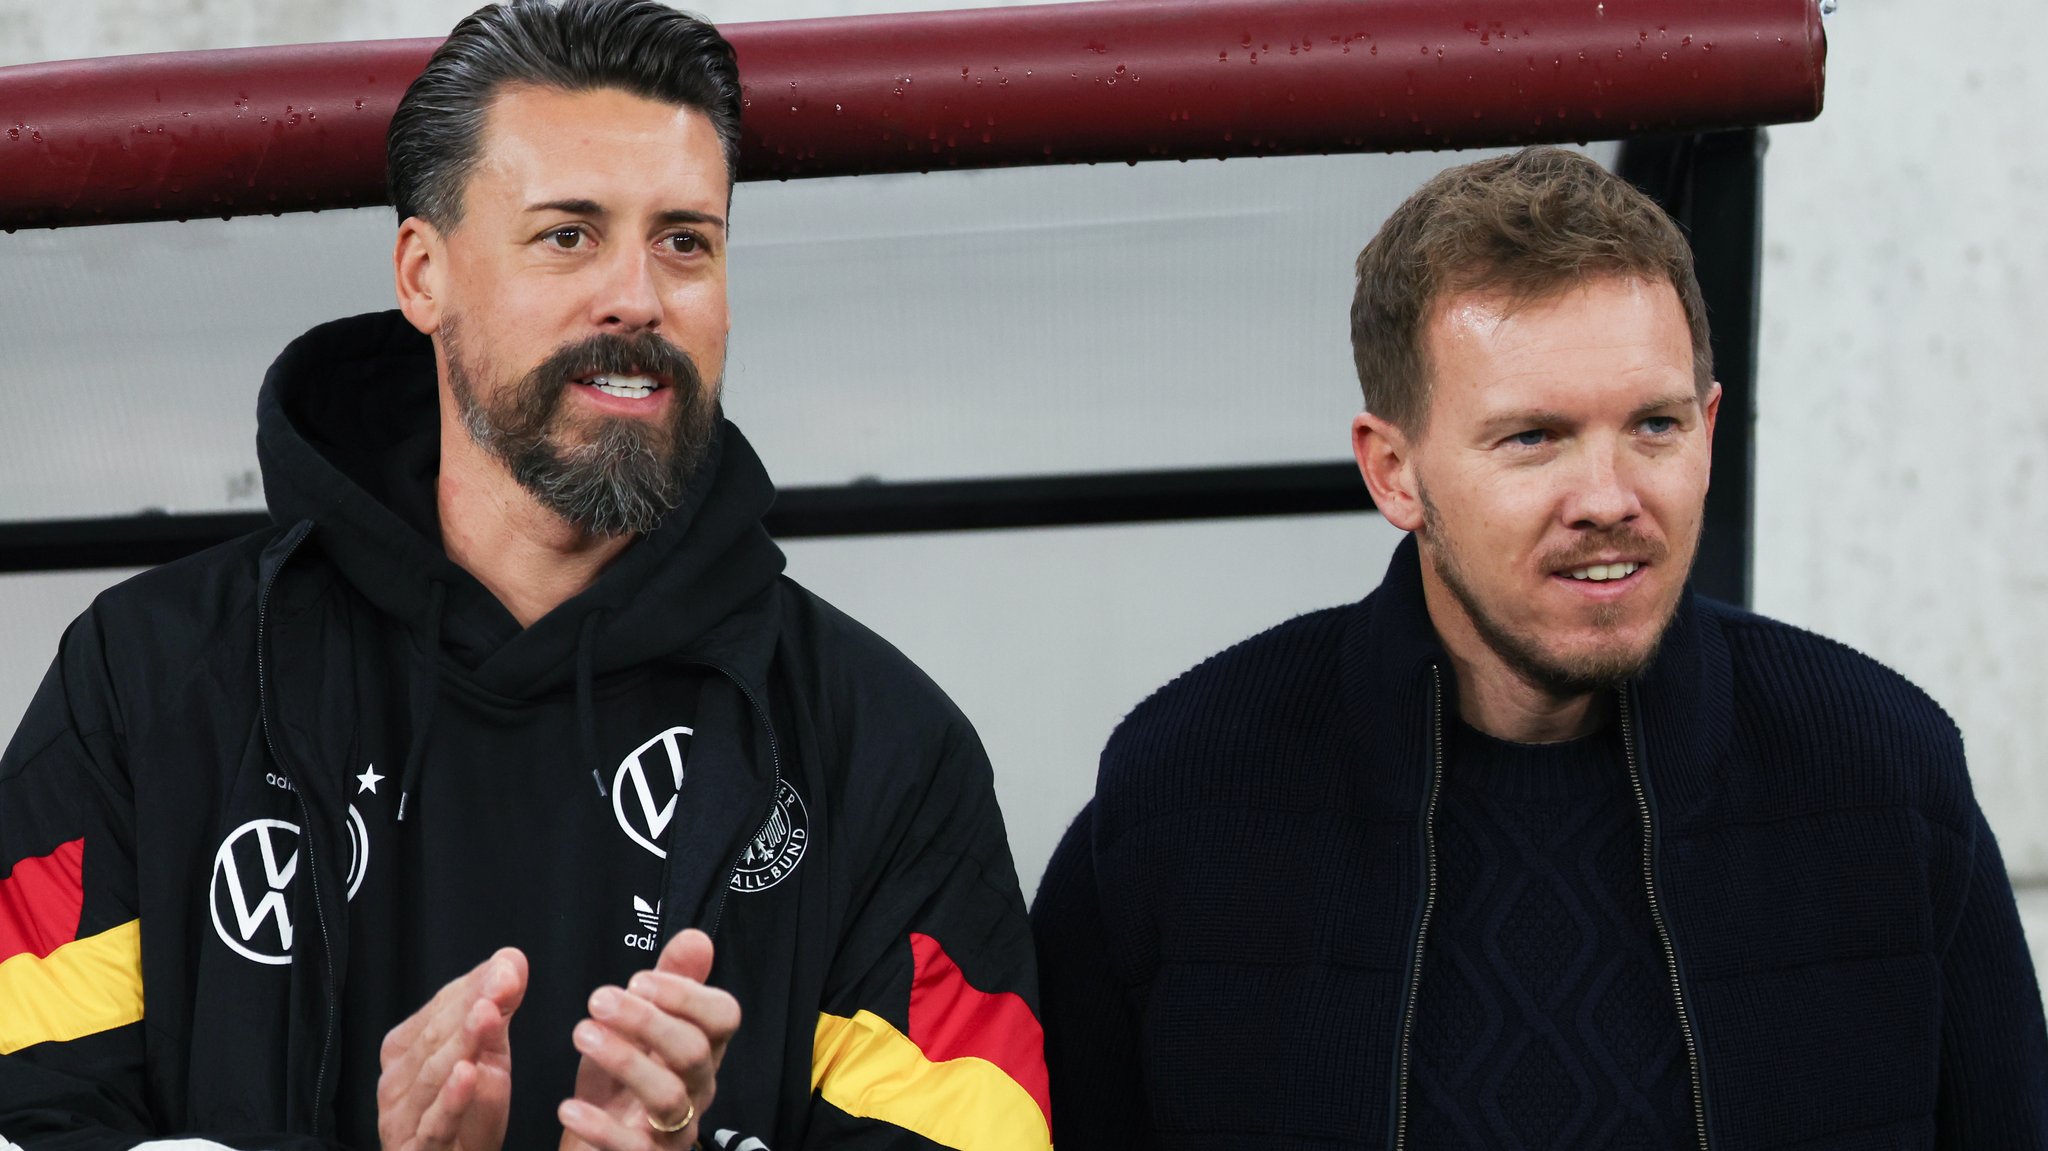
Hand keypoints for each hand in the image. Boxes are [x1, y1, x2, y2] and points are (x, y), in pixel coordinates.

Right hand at [379, 947, 527, 1150]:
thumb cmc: (470, 1112)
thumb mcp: (490, 1055)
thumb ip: (498, 1007)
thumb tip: (511, 957)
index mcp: (405, 1050)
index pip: (440, 1009)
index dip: (474, 986)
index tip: (507, 967)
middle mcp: (395, 1081)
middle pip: (434, 1037)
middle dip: (471, 1005)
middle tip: (504, 980)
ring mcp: (401, 1118)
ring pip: (433, 1075)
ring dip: (461, 1042)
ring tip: (488, 1014)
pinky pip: (434, 1124)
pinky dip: (450, 1099)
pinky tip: (468, 1074)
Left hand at [557, 929, 741, 1149]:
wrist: (596, 1147)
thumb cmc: (620, 1085)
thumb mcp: (640, 1029)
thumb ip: (669, 983)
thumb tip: (697, 939)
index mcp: (702, 1050)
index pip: (723, 1018)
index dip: (687, 995)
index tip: (639, 979)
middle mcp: (697, 1088)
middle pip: (693, 1051)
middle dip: (647, 1021)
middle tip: (599, 999)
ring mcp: (676, 1129)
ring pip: (668, 1096)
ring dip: (625, 1060)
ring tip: (582, 1035)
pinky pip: (633, 1148)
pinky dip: (601, 1126)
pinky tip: (569, 1106)